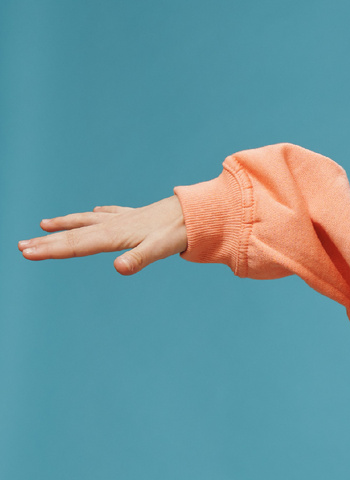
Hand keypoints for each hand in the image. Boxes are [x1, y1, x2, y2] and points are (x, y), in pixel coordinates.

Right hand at [18, 196, 186, 274]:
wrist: (198, 213)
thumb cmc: (179, 232)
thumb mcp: (159, 249)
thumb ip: (138, 259)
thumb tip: (118, 269)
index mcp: (114, 235)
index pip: (76, 245)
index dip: (50, 250)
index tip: (26, 253)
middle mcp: (114, 225)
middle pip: (74, 235)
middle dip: (47, 242)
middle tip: (21, 246)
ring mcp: (124, 219)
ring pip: (87, 221)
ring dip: (65, 224)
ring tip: (44, 225)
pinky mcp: (137, 216)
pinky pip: (112, 214)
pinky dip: (99, 213)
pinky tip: (96, 210)